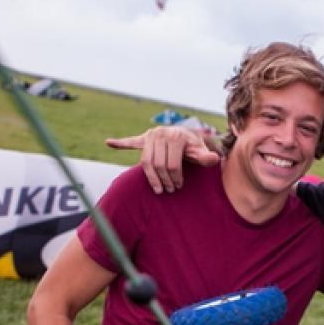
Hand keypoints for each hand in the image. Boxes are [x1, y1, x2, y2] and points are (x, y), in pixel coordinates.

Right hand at [106, 126, 220, 193]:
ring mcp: (151, 135)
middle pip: (158, 164)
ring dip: (151, 176)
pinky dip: (120, 142)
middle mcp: (162, 133)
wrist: (188, 135)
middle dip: (164, 180)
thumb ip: (206, 156)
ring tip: (157, 188)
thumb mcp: (202, 151)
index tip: (178, 187)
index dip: (175, 178)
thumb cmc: (195, 146)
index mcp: (176, 137)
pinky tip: (109, 143)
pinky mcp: (144, 138)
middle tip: (169, 191)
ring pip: (146, 161)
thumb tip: (214, 159)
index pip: (172, 164)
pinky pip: (131, 141)